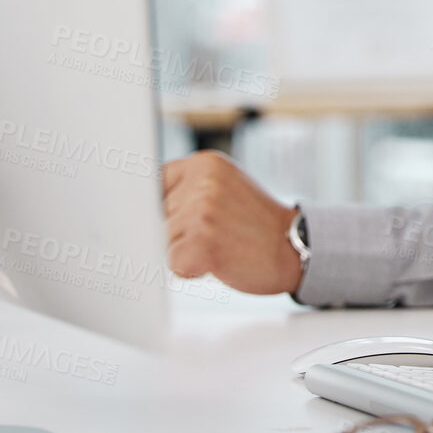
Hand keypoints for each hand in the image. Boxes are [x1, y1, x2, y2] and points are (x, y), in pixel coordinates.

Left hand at [162, 151, 301, 294]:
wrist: (294, 245)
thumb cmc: (256, 223)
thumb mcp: (223, 187)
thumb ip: (186, 188)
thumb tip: (137, 207)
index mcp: (204, 163)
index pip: (153, 183)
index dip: (162, 207)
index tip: (171, 215)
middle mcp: (203, 181)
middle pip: (154, 214)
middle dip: (175, 229)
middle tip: (214, 231)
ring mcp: (203, 210)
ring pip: (162, 240)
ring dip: (184, 249)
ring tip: (219, 243)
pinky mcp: (204, 241)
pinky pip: (173, 263)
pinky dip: (190, 269)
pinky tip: (217, 259)